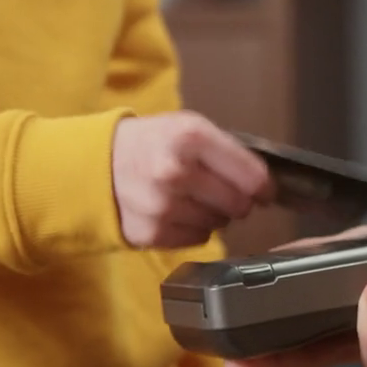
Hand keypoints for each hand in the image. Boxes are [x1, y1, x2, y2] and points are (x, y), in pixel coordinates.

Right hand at [109, 112, 272, 247]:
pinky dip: (193, 228)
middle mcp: (175, 172)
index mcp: (190, 138)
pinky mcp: (151, 233)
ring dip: (214, 214)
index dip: (265, 188)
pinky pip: (197, 239)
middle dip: (238, 201)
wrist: (99, 163)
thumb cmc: (153, 144)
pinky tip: (176, 211)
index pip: (252, 176)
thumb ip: (228, 151)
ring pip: (219, 224)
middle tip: (224, 192)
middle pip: (239, 205)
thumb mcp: (189, 127)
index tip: (265, 191)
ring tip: (192, 197)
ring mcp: (161, 206)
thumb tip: (267, 184)